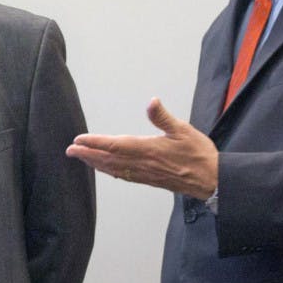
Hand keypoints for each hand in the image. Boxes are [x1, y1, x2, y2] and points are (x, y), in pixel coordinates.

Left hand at [66, 97, 217, 199]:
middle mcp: (143, 164)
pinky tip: (106, 169)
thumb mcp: (184, 130)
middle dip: (88, 154)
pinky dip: (110, 171)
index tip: (79, 140)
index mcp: (149, 149)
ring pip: (114, 169)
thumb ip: (163, 117)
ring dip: (96, 163)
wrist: (211, 181)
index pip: (116, 145)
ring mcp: (145, 174)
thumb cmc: (199, 155)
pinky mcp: (150, 180)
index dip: (95, 143)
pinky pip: (124, 176)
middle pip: (109, 159)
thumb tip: (151, 102)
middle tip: (70, 150)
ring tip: (82, 158)